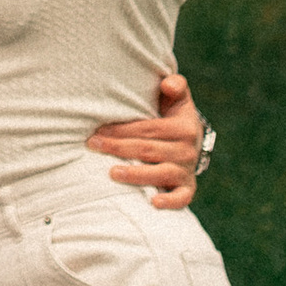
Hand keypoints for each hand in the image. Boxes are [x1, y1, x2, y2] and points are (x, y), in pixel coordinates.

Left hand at [87, 67, 207, 210]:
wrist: (192, 140)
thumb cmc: (173, 115)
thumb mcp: (177, 98)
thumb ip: (175, 86)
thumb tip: (167, 83)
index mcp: (183, 127)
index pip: (148, 129)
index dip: (122, 130)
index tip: (98, 131)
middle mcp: (186, 150)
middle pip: (148, 150)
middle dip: (118, 148)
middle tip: (93, 146)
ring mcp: (186, 170)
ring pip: (161, 173)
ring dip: (136, 174)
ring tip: (112, 173)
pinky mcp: (187, 188)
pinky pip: (182, 198)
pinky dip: (170, 201)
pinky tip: (152, 202)